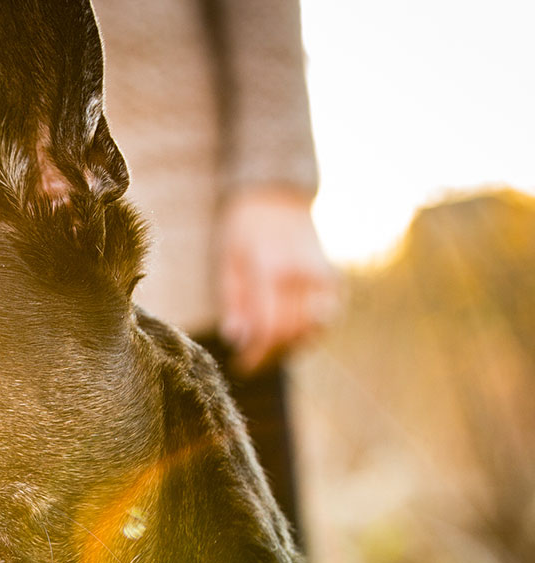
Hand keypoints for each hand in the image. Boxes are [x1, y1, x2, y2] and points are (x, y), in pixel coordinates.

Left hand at [217, 188, 339, 375]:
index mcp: (269, 268)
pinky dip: (310, 332)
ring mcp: (323, 276)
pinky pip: (328, 318)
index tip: (243, 364)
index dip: (256, 352)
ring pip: (312, 329)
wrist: (279, 198)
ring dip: (290, 346)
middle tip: (252, 361)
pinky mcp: (336, 279)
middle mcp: (301, 273)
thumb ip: (233, 301)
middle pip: (291, 331)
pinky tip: (291, 336)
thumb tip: (237, 338)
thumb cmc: (244, 231)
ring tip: (268, 350)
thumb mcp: (227, 261)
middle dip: (270, 353)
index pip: (268, 325)